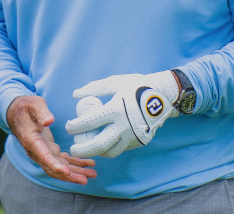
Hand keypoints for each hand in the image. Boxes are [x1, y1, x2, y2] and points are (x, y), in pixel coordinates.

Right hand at [6, 95, 96, 184]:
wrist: (16, 112)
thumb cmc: (26, 107)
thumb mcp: (34, 105)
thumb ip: (42, 112)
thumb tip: (49, 121)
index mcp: (32, 141)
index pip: (44, 157)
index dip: (56, 166)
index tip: (66, 172)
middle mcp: (36, 151)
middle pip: (53, 168)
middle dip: (69, 175)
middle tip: (85, 180)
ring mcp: (43, 152)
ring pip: (59, 167)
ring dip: (75, 172)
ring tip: (92, 174)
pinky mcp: (48, 149)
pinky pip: (62, 160)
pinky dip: (74, 163)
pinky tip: (87, 164)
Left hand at [65, 71, 180, 157]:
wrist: (165, 94)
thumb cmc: (137, 85)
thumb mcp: (115, 82)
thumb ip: (94, 88)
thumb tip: (76, 95)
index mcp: (116, 108)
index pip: (90, 122)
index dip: (75, 126)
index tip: (68, 127)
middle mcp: (125, 125)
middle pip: (98, 144)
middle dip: (83, 149)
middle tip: (73, 149)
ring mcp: (133, 135)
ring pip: (111, 152)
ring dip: (97, 152)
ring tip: (89, 147)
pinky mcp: (140, 141)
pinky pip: (122, 148)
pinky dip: (112, 147)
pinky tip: (105, 142)